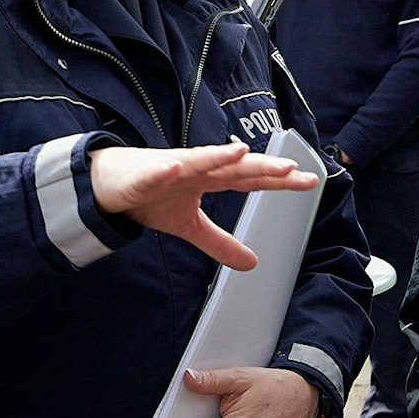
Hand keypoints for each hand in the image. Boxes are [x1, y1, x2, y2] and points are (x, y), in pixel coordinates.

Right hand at [90, 142, 317, 269]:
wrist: (107, 185)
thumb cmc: (151, 197)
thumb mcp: (190, 226)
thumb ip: (220, 243)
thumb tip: (252, 264)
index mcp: (211, 179)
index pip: (252, 179)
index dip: (280, 180)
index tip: (310, 180)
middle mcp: (198, 168)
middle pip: (235, 168)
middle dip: (263, 166)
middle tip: (292, 167)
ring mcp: (172, 167)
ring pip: (200, 161)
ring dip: (220, 157)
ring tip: (243, 153)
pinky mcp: (144, 174)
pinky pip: (156, 172)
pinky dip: (166, 169)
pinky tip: (178, 166)